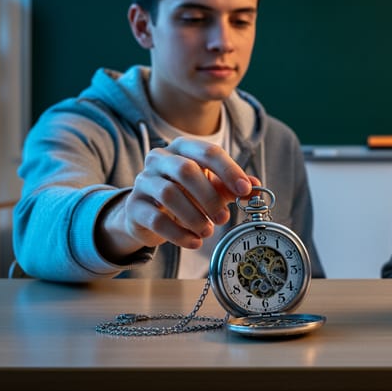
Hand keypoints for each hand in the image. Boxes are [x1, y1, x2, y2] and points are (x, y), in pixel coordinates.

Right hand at [98, 137, 256, 261]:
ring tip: (208, 231)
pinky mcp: (134, 206)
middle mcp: (160, 159)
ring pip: (169, 194)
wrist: (148, 213)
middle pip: (185, 171)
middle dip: (209, 196)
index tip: (245, 190)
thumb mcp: (211, 187)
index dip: (229, 171)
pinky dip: (179, 234)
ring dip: (194, 216)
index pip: (208, 152)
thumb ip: (232, 186)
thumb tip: (256, 187)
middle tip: (224, 218)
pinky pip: (156, 219)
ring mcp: (143, 181)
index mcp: (183, 148)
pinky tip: (194, 242)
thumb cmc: (185, 194)